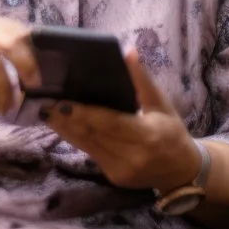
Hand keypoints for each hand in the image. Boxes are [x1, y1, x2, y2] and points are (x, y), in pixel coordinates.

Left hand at [43, 47, 201, 191]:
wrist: (181, 171)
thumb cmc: (172, 131)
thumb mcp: (161, 103)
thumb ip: (142, 80)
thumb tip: (128, 52)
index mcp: (147, 135)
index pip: (111, 123)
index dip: (86, 114)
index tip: (64, 103)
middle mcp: (132, 156)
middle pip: (94, 135)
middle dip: (68, 120)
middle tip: (47, 104)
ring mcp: (120, 170)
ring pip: (88, 146)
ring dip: (66, 130)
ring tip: (48, 114)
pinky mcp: (113, 176)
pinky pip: (91, 154)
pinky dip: (76, 139)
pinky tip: (64, 127)